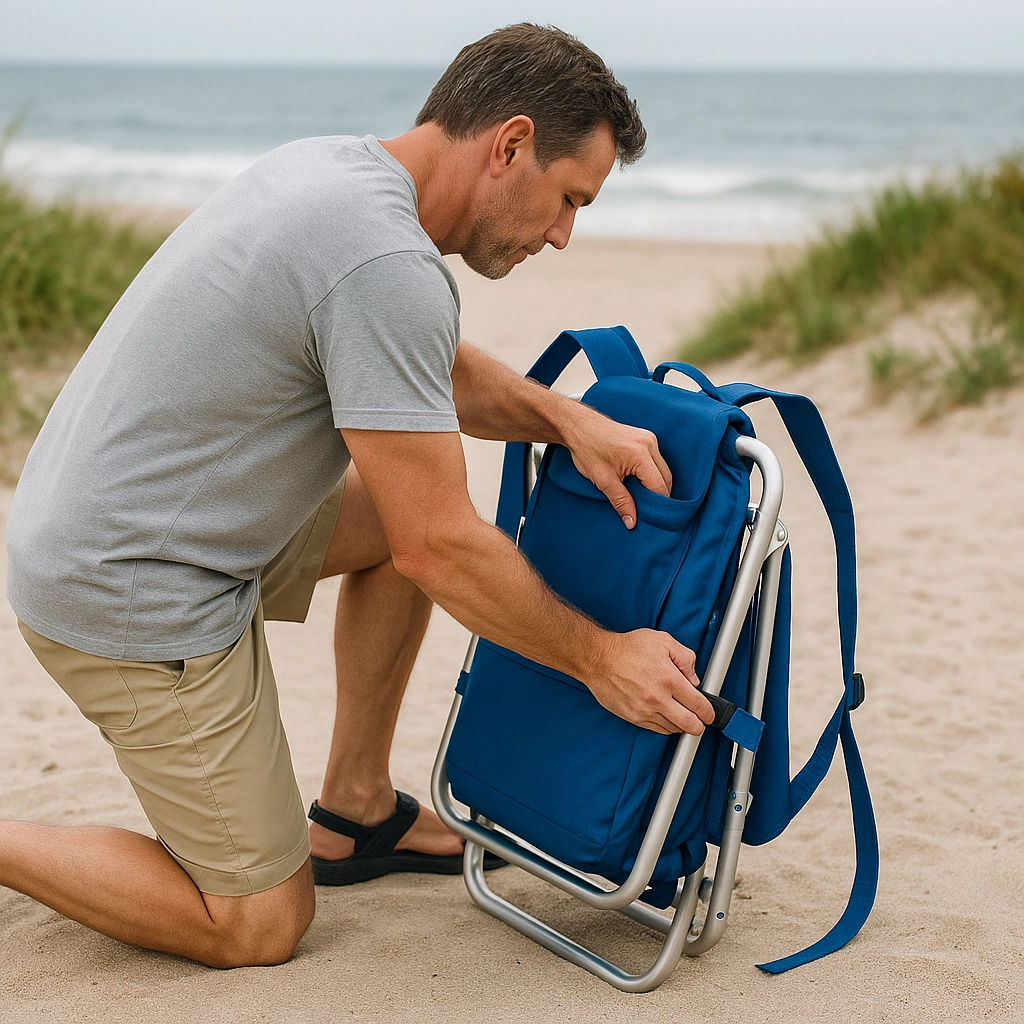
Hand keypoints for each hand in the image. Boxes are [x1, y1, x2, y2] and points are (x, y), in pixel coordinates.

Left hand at [561, 404, 671, 528]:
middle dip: (659, 496)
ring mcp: (649, 438)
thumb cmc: (587, 448)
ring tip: (642, 498)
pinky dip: (652, 474)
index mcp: (640, 454)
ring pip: (663, 469)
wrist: (579, 426)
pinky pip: (656, 460)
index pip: (659, 486)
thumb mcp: (603, 480)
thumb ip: (621, 502)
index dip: (657, 505)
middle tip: (647, 511)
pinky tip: (640, 483)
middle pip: (666, 478)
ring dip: (656, 484)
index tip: (652, 519)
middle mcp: (649, 443)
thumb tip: (631, 522)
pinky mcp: (646, 437)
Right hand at [585, 629, 713, 734]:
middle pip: (689, 724)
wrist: (598, 659)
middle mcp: (657, 698)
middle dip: (699, 725)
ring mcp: (644, 711)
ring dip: (681, 725)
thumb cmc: (628, 648)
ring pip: (673, 729)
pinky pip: (656, 729)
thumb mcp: (662, 641)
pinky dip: (665, 726)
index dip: (709, 712)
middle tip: (701, 720)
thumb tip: (693, 678)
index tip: (710, 713)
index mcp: (668, 678)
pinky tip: (666, 716)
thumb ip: (685, 657)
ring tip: (681, 715)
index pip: (698, 704)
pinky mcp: (633, 717)